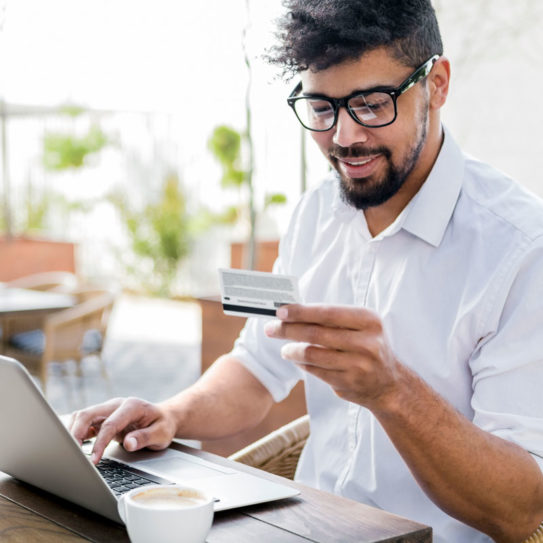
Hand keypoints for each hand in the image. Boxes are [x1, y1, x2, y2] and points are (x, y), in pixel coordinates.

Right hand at [69, 397, 176, 463]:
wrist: (164, 418)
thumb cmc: (163, 425)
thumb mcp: (162, 433)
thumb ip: (145, 437)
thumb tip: (129, 443)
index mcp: (132, 406)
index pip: (109, 424)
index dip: (99, 443)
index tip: (93, 460)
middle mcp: (116, 404)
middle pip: (88, 414)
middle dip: (75, 433)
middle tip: (71, 455)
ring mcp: (108, 410)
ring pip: (82, 416)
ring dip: (72, 432)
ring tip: (69, 452)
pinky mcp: (103, 418)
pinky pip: (85, 423)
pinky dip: (77, 433)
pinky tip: (74, 446)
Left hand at [264, 304, 401, 408]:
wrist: (389, 384)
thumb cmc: (367, 347)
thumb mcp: (361, 326)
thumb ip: (332, 318)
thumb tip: (293, 311)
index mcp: (368, 321)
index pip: (327, 313)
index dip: (301, 312)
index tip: (280, 311)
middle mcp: (366, 342)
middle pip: (316, 333)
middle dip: (289, 330)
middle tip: (271, 328)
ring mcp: (358, 365)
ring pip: (313, 354)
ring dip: (292, 350)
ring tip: (284, 348)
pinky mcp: (348, 383)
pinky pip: (316, 370)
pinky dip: (302, 364)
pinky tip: (296, 359)